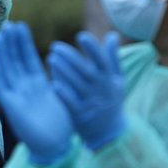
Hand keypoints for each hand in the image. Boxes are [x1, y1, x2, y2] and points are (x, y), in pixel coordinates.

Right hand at [0, 22, 73, 164]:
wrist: (56, 147)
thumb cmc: (63, 124)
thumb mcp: (63, 95)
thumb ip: (60, 79)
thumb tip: (65, 62)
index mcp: (39, 84)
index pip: (30, 59)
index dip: (24, 43)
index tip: (21, 26)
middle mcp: (26, 88)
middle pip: (16, 61)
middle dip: (12, 43)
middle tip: (9, 24)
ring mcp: (17, 96)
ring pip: (7, 71)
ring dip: (3, 54)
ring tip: (1, 35)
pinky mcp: (12, 107)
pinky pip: (2, 89)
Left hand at [48, 31, 125, 149]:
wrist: (109, 133)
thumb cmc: (111, 100)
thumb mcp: (117, 80)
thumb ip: (113, 58)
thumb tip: (112, 35)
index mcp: (109, 78)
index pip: (102, 60)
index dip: (92, 48)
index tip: (81, 35)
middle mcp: (100, 89)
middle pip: (86, 70)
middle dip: (71, 57)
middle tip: (55, 46)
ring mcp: (90, 102)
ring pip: (76, 85)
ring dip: (63, 71)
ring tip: (50, 58)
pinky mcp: (80, 115)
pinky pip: (71, 103)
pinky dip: (63, 94)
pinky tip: (53, 83)